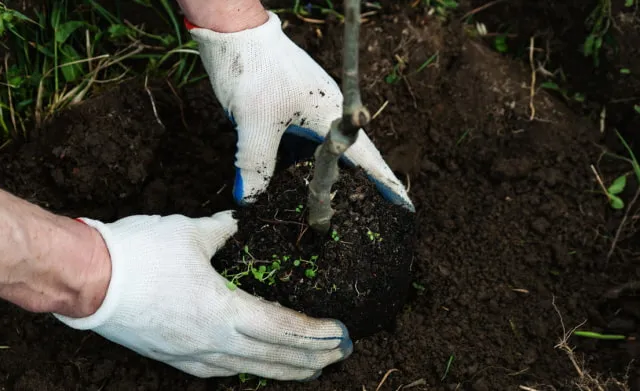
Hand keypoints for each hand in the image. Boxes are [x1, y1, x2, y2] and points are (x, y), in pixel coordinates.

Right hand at [53, 211, 351, 379]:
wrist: (86, 281)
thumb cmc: (138, 255)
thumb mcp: (190, 233)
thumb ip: (223, 230)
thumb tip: (239, 222)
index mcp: (223, 312)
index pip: (282, 328)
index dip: (314, 334)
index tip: (340, 334)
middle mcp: (213, 342)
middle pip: (273, 357)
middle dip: (311, 357)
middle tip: (339, 355)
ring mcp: (193, 355)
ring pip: (250, 370)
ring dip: (284, 369)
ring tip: (311, 369)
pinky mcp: (174, 357)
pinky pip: (222, 370)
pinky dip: (249, 370)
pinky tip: (257, 368)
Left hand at [187, 12, 413, 209]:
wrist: (234, 30)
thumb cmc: (253, 70)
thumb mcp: (254, 122)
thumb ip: (256, 164)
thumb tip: (251, 200)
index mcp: (332, 115)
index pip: (367, 158)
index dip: (386, 184)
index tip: (405, 206)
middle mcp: (325, 115)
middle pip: (346, 160)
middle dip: (356, 189)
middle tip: (363, 219)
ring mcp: (306, 112)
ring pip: (319, 155)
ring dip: (320, 179)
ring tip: (324, 210)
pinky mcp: (287, 110)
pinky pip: (298, 146)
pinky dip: (295, 166)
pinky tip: (286, 183)